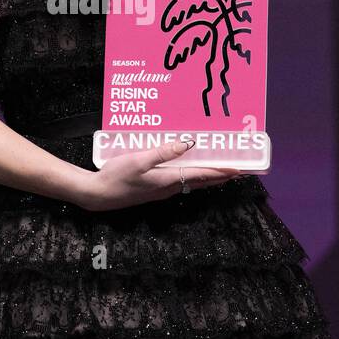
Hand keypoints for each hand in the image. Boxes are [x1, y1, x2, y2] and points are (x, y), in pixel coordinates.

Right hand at [78, 138, 241, 211]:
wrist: (98, 195)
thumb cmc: (117, 176)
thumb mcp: (139, 160)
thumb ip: (163, 152)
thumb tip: (188, 144)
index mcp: (168, 180)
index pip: (202, 175)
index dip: (221, 172)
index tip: (239, 169)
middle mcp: (169, 187)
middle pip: (201, 181)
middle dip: (220, 175)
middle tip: (237, 169)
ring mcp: (161, 190)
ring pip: (191, 182)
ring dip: (207, 176)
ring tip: (220, 168)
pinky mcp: (153, 189)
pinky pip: (180, 181)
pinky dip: (191, 175)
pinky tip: (189, 168)